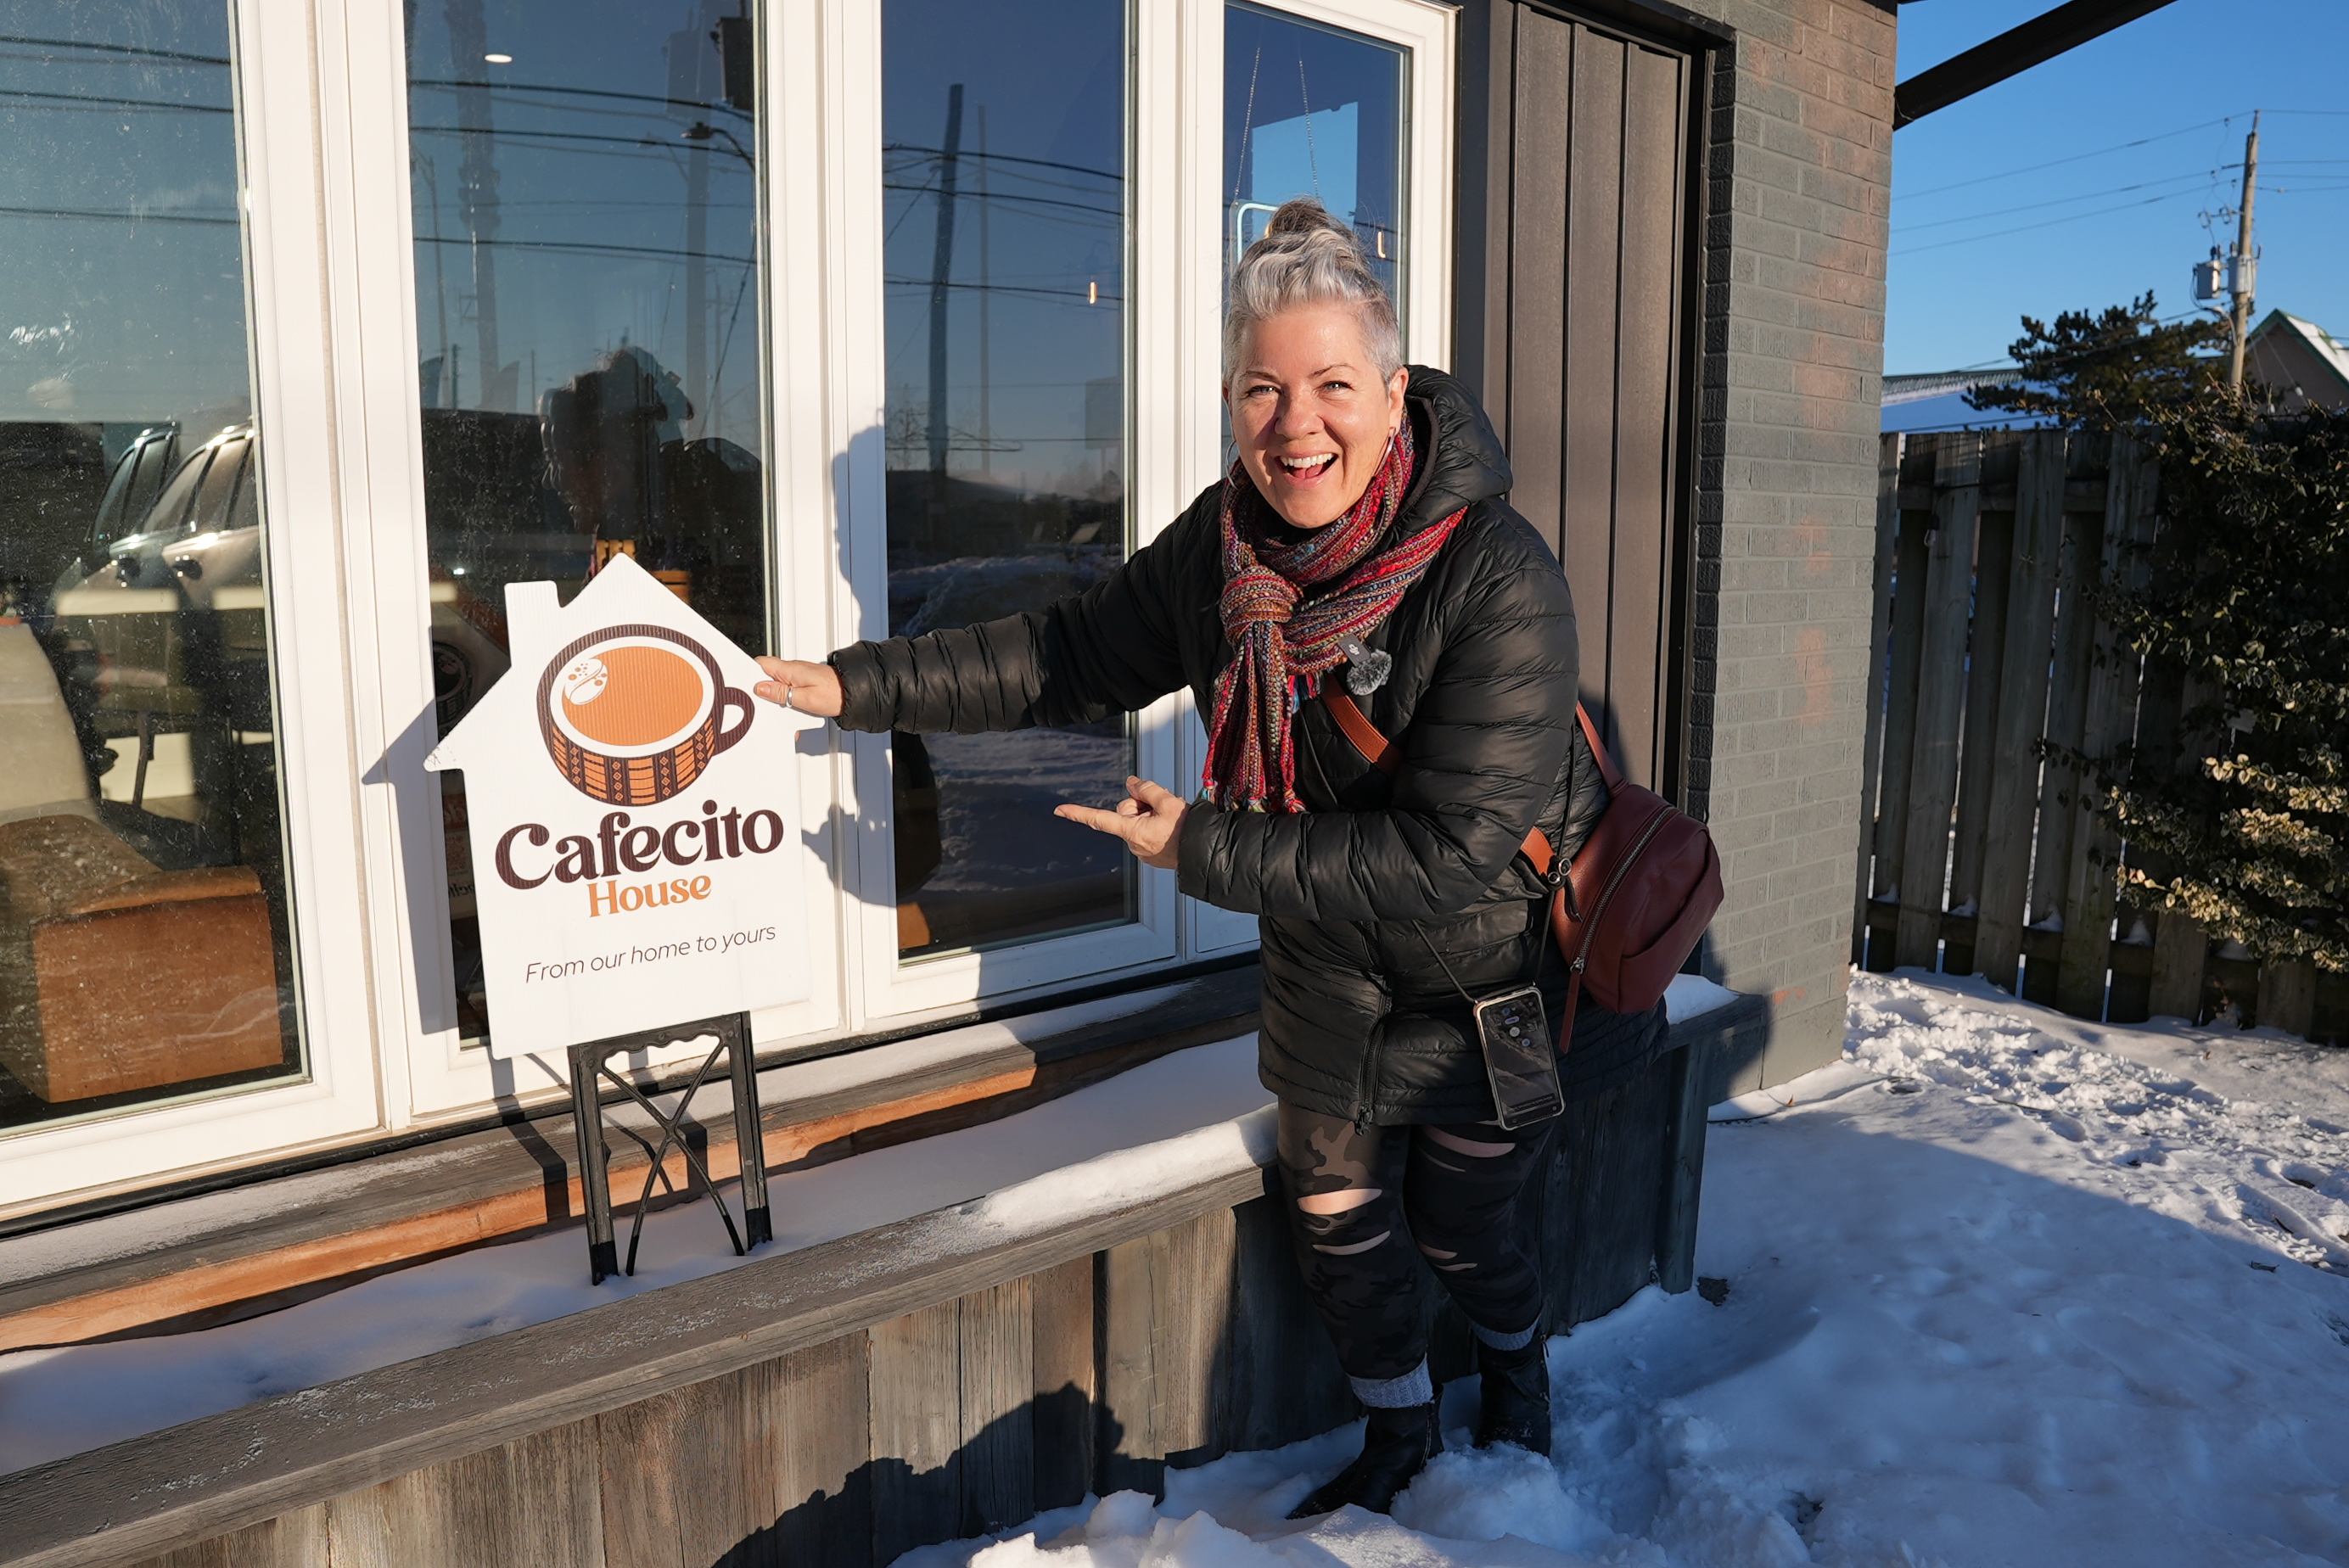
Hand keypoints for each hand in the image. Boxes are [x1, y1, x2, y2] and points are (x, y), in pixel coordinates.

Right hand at [753, 657, 842, 717]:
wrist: (855, 693)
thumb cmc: (834, 694)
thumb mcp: (805, 698)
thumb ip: (781, 693)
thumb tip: (761, 687)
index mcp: (789, 670)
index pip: (761, 664)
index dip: (750, 674)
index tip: (747, 688)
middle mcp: (793, 670)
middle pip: (767, 676)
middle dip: (763, 691)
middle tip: (765, 705)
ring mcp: (798, 675)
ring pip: (778, 684)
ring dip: (777, 698)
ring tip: (781, 711)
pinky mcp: (804, 682)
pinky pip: (789, 689)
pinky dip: (787, 700)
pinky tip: (792, 711)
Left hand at [1056, 776, 1185, 871]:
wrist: (1205, 853)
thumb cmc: (1189, 832)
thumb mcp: (1168, 801)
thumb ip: (1146, 788)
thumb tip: (1132, 782)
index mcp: (1133, 832)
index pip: (1099, 819)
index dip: (1078, 813)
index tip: (1060, 810)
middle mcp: (1133, 844)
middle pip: (1126, 811)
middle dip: (1141, 804)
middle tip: (1161, 807)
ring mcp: (1142, 851)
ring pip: (1137, 821)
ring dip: (1150, 815)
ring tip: (1170, 819)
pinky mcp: (1150, 854)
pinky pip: (1146, 831)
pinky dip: (1155, 826)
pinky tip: (1170, 828)